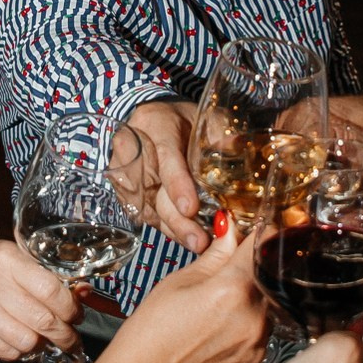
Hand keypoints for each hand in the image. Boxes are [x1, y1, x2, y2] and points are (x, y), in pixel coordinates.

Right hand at [0, 240, 83, 355]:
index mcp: (6, 260)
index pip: (51, 290)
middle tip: (71, 337)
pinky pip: (8, 353)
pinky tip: (18, 337)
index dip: (71, 308)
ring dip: (42, 344)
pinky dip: (20, 349)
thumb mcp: (12, 256)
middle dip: (65, 334)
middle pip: (43, 321)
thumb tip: (83, 295)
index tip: (77, 315)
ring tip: (44, 337)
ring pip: (28, 342)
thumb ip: (44, 275)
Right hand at [89, 227, 270, 362]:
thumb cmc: (150, 334)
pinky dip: (242, 331)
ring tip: (211, 316)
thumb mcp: (178, 282)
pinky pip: (257, 337)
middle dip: (247, 274)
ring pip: (263, 310)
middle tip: (218, 283)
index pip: (261, 245)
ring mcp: (256, 346)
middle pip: (265, 280)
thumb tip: (232, 232)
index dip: (256, 234)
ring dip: (246, 305)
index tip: (251, 233)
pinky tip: (214, 336)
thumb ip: (215, 255)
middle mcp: (253, 319)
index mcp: (234, 289)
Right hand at [118, 100, 208, 252]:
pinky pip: (141, 213)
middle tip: (199, 240)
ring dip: (172, 228)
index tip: (190, 208)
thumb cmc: (184, 120)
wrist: (153, 119)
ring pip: (145, 206)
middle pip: (153, 189)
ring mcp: (122, 169)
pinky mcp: (121, 188)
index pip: (165, 157)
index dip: (177, 185)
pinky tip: (183, 237)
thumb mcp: (206, 118)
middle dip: (176, 219)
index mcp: (156, 124)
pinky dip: (163, 227)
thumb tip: (240, 150)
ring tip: (196, 243)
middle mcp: (133, 146)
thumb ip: (221, 134)